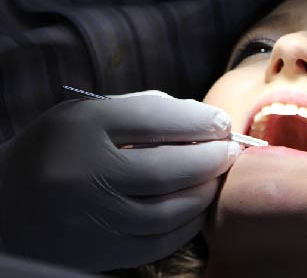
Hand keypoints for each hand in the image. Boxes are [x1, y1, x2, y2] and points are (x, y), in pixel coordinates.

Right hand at [0, 91, 239, 270]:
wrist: (8, 205)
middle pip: (168, 169)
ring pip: (170, 210)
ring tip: (218, 175)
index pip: (153, 118)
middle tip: (231, 149)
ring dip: (206, 190)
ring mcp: (94, 218)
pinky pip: (161, 241)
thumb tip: (201, 119)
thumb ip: (143, 108)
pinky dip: (189, 223)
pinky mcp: (102, 250)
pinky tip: (198, 205)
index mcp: (82, 129)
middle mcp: (86, 174)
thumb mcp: (87, 114)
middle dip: (212, 157)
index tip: (221, 122)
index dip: (198, 120)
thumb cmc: (58, 149)